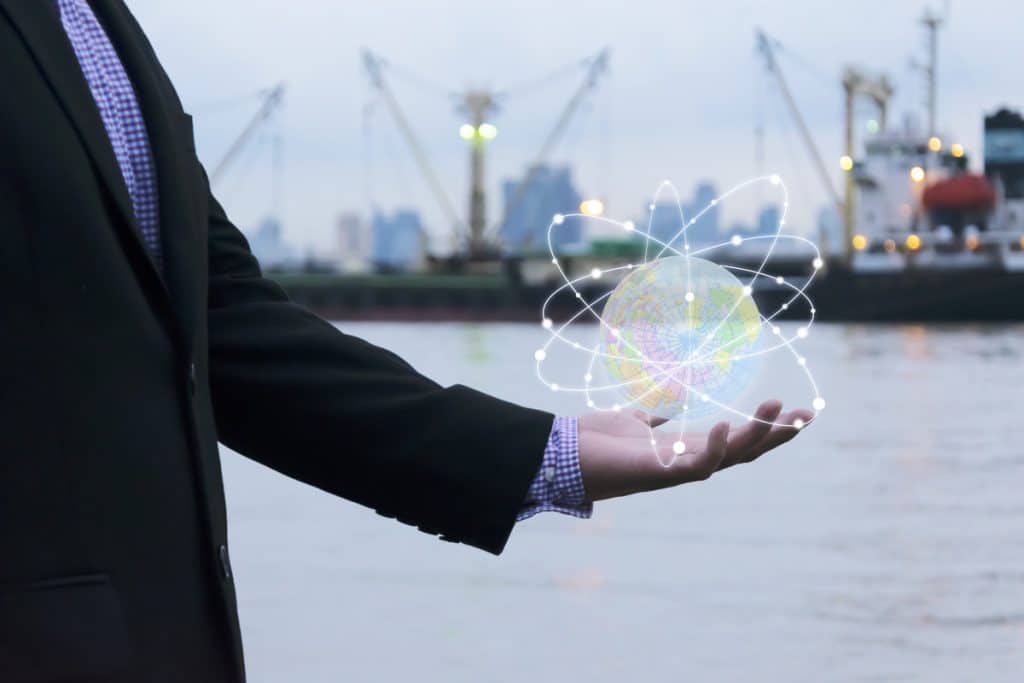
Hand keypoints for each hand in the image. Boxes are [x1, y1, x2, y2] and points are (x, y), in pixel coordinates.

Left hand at [577, 400, 811, 500]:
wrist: (561, 456)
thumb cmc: (596, 442)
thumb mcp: (631, 423)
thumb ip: (650, 419)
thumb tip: (660, 411)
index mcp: (686, 448)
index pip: (737, 439)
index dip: (766, 428)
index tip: (798, 412)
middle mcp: (687, 462)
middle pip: (745, 451)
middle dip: (777, 434)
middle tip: (808, 414)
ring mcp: (674, 471)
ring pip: (729, 458)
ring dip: (756, 435)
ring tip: (778, 407)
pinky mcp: (656, 474)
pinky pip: (694, 468)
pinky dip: (713, 449)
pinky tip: (725, 424)